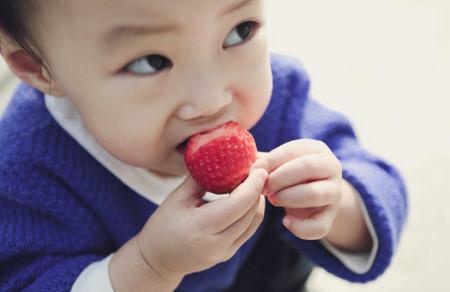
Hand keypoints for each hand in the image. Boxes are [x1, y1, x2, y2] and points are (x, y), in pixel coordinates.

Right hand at [137, 168, 266, 278]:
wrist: (157, 260)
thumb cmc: (163, 225)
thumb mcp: (176, 198)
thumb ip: (200, 179)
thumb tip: (221, 159)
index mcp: (200, 227)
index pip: (237, 205)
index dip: (253, 185)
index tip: (259, 168)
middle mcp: (216, 243)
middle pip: (250, 213)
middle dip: (258, 189)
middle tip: (257, 169)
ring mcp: (224, 252)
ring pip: (254, 222)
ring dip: (257, 200)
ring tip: (254, 182)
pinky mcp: (228, 254)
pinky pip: (248, 230)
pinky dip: (252, 212)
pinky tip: (247, 198)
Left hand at [254, 139, 342, 239]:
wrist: (308, 199)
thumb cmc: (286, 176)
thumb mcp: (276, 164)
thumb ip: (263, 162)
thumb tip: (246, 163)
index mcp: (316, 149)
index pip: (293, 150)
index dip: (271, 161)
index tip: (253, 171)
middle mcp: (331, 168)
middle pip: (307, 167)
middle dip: (280, 178)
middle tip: (263, 188)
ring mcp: (335, 193)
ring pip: (316, 193)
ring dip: (289, 197)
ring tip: (272, 200)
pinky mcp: (331, 217)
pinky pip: (319, 226)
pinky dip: (301, 227)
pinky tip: (285, 222)